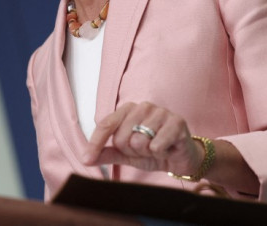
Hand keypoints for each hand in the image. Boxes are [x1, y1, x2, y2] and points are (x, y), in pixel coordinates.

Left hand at [81, 102, 203, 176]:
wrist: (181, 159)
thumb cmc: (154, 151)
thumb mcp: (127, 155)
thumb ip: (107, 153)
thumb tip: (85, 159)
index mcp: (129, 110)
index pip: (106, 124)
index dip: (95, 143)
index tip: (86, 159)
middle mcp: (144, 106)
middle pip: (122, 137)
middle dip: (131, 151)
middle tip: (145, 150)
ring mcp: (161, 112)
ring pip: (139, 141)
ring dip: (147, 152)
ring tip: (157, 148)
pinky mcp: (177, 122)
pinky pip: (156, 144)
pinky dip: (160, 152)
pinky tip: (168, 148)